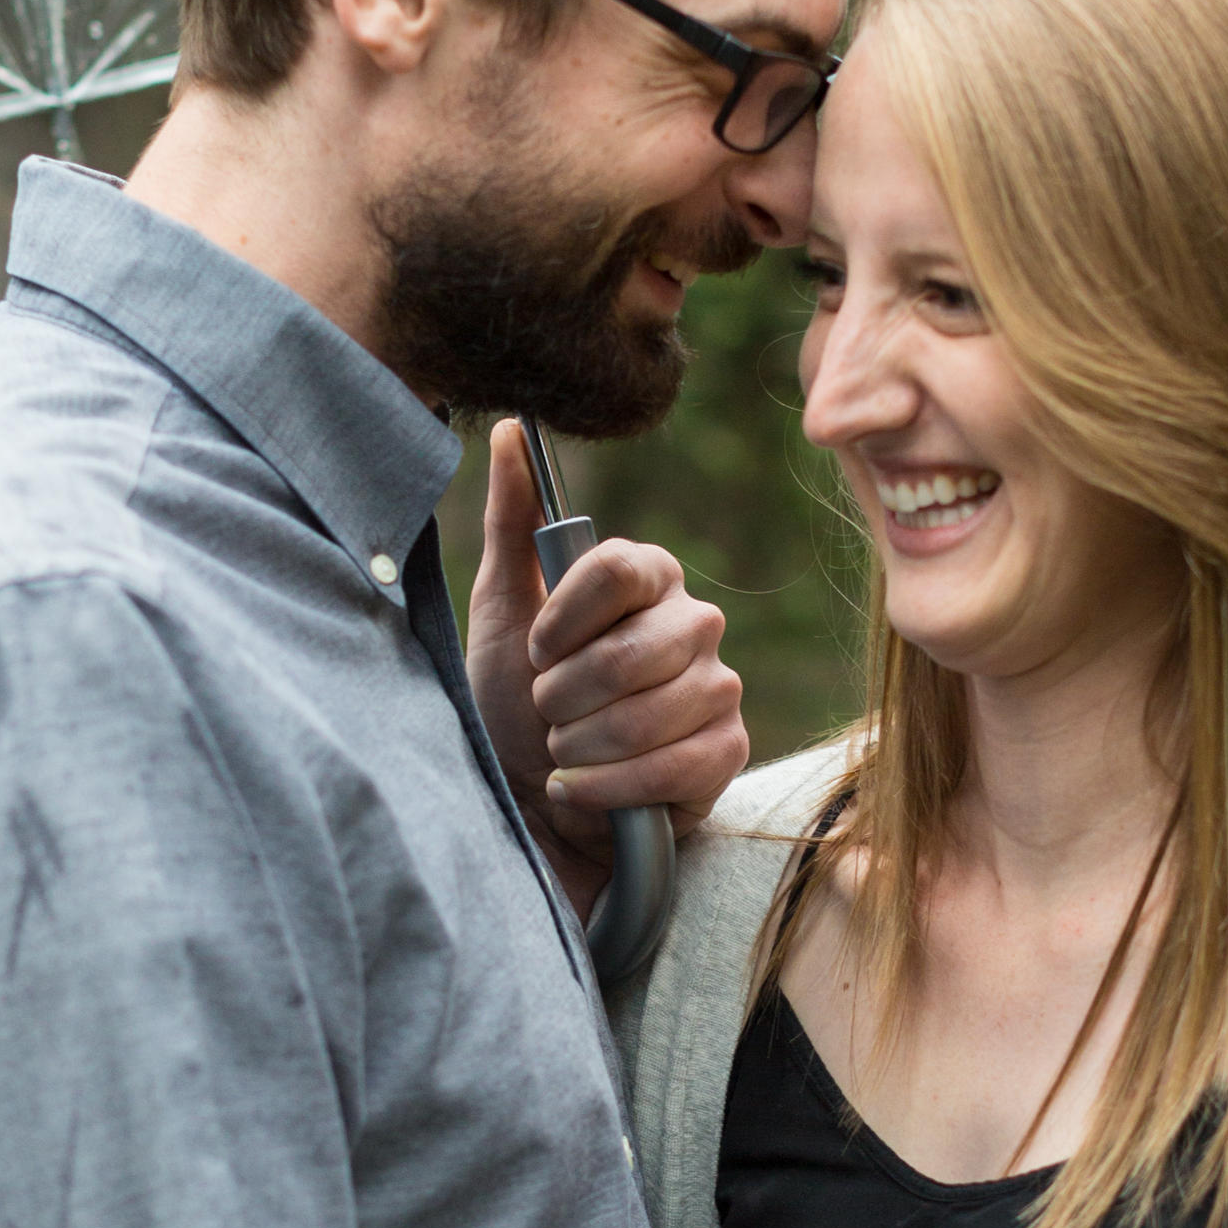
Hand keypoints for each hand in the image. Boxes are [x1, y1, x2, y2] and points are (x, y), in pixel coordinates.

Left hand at [464, 418, 745, 914]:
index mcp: (647, 575)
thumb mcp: (501, 608)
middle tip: (545, 712)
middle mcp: (694, 622)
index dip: (565, 620)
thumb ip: (511, 521)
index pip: (622, 569)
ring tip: (562, 750)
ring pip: (648, 714)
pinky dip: (606, 788)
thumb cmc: (512, 700)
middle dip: (564, 696)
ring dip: (580, 745)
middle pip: (632, 651)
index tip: (534, 651)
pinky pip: (672, 767)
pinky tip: (578, 790)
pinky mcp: (726, 752)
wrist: (529, 799)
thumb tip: (506, 428)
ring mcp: (718, 688)